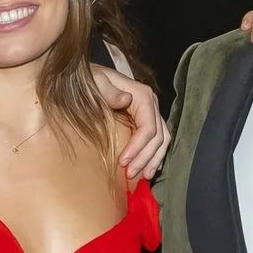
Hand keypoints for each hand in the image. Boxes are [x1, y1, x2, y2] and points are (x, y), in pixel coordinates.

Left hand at [88, 61, 171, 180]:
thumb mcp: (97, 82)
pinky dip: (156, 154)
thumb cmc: (92, 79)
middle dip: (145, 158)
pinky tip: (150, 168)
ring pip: (162, 140)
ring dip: (153, 160)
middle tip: (130, 174)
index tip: (123, 162)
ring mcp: (150, 112)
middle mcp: (151, 104)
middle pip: (157, 137)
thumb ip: (110, 92)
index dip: (138, 147)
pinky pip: (158, 139)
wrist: (91, 76)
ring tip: (144, 176)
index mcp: (143, 96)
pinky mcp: (146, 119)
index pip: (148, 127)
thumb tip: (126, 100)